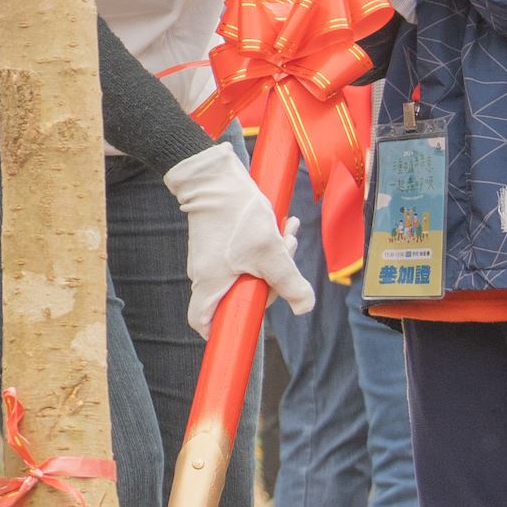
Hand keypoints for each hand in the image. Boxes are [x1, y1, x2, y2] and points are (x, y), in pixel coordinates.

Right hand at [160, 144, 308, 334]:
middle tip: (287, 256)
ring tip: (289, 233)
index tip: (245, 324)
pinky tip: (282, 226)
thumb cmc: (236, 214)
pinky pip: (242, 256)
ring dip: (271, 258)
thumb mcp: (270, 250)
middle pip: (237, 295)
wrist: (214, 176)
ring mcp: (209, 258)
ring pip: (244, 272)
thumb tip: (304, 308)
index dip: (220, 330)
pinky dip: (262, 247)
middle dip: (270, 281)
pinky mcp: (216, 243)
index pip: (202, 322)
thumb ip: (289, 282)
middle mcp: (204, 274)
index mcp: (210, 283)